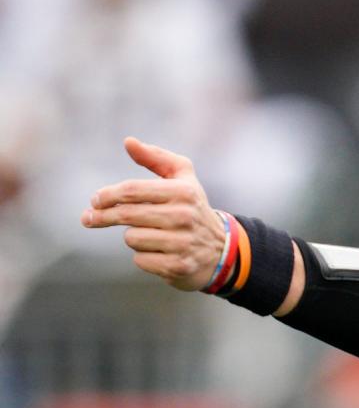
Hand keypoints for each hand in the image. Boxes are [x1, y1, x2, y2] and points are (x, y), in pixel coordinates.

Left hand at [81, 137, 225, 290]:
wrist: (220, 247)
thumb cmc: (192, 206)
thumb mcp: (182, 177)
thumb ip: (155, 157)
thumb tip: (128, 142)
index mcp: (183, 191)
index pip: (133, 190)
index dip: (108, 194)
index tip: (95, 200)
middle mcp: (184, 216)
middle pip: (127, 214)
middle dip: (103, 216)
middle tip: (89, 218)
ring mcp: (182, 242)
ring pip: (132, 238)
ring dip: (132, 236)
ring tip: (148, 234)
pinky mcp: (178, 266)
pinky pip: (141, 260)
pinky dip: (143, 256)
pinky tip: (157, 251)